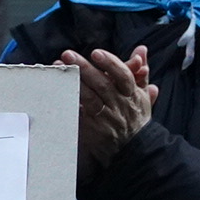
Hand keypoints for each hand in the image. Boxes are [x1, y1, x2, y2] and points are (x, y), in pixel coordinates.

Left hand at [68, 47, 155, 178]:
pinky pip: (80, 114)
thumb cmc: (135, 117)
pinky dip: (70, 103)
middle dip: (85, 68)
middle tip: (68, 54)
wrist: (134, 150)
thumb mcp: (141, 94)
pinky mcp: (93, 130)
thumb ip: (140, 71)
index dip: (111, 63)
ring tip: (59, 68)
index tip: (96, 53)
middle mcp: (119, 106)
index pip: (124, 76)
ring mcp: (106, 118)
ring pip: (90, 99)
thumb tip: (141, 49)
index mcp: (132, 94)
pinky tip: (57, 91)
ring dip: (74, 83)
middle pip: (102, 85)